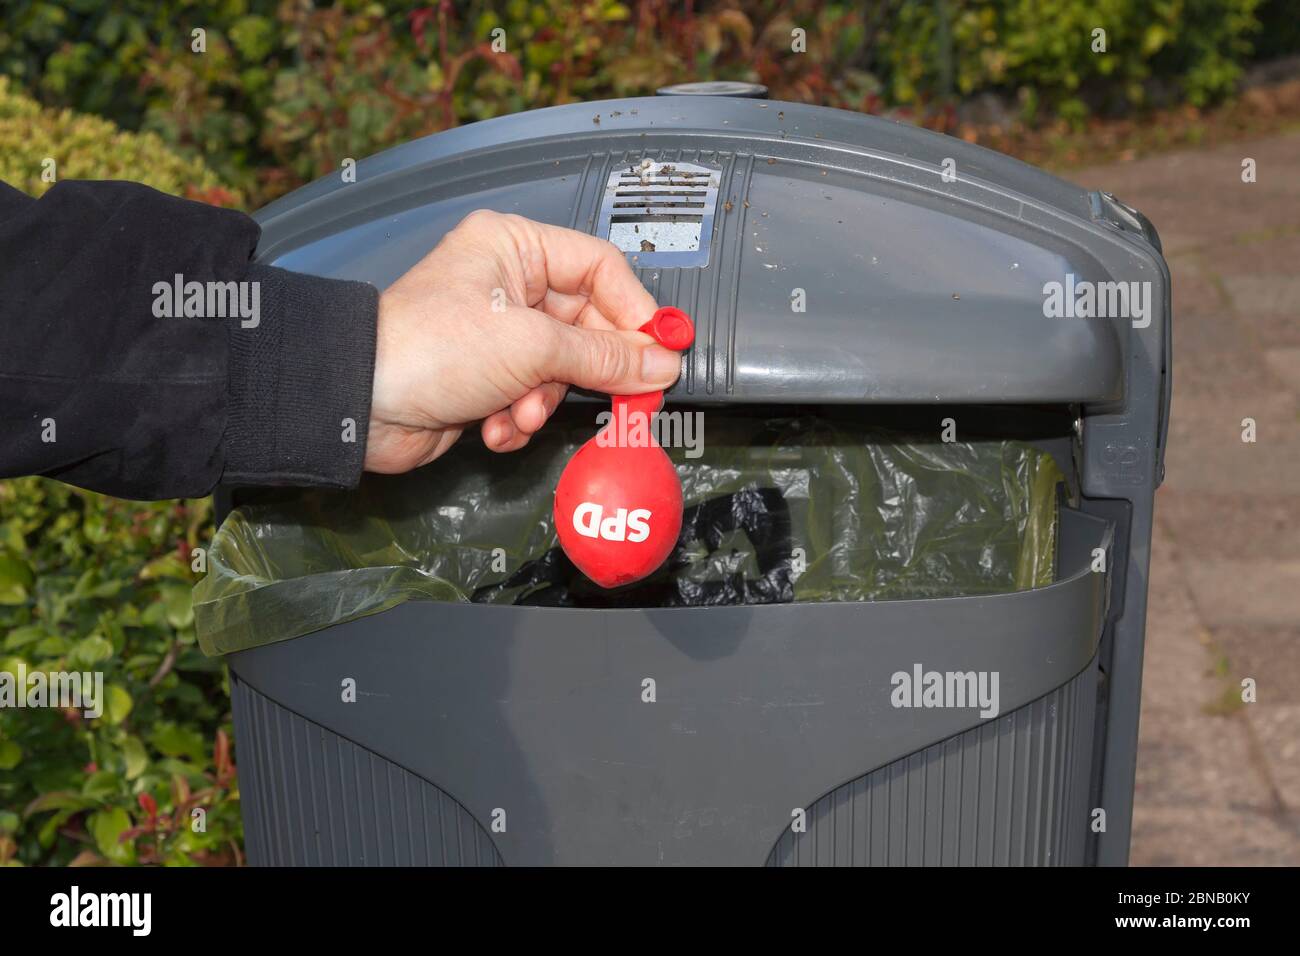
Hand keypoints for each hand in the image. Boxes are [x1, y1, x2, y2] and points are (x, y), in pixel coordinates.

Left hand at [365, 210, 685, 472]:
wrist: (360, 404)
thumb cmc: (428, 349)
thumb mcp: (532, 347)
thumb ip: (605, 357)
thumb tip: (661, 363)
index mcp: (515, 247)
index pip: (601, 268)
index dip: (636, 311)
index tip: (661, 351)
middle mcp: (507, 283)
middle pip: (587, 324)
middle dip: (590, 369)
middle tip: (623, 399)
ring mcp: (497, 332)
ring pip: (562, 368)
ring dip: (544, 400)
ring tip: (519, 411)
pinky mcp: (486, 377)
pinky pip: (531, 396)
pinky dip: (519, 418)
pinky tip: (496, 426)